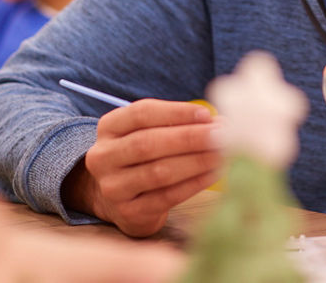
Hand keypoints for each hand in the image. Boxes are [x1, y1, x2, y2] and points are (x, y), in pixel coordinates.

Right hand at [63, 99, 219, 236]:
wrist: (118, 200)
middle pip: (148, 143)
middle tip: (221, 135)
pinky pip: (166, 197)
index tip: (207, 114)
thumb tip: (217, 122)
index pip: (141, 113)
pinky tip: (213, 174)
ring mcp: (113, 187)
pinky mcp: (128, 213)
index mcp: (109, 127)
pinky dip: (193, 184)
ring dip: (196, 162)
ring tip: (222, 154)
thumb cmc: (141, 158)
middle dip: (190, 138)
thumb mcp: (146, 133)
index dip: (176, 112)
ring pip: (159, 171)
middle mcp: (103, 156)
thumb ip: (174, 124)